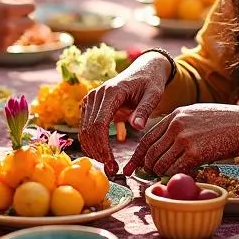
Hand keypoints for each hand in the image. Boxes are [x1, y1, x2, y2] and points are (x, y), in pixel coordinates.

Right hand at [0, 0, 35, 51]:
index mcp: (7, 10)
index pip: (31, 6)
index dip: (25, 1)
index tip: (14, 0)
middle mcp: (9, 26)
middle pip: (31, 21)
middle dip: (24, 14)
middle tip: (9, 10)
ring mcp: (6, 39)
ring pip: (24, 30)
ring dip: (18, 24)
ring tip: (0, 19)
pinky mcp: (2, 48)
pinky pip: (15, 39)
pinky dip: (11, 33)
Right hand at [78, 53, 170, 173]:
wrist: (145, 69)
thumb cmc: (151, 82)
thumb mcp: (154, 94)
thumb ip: (144, 110)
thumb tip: (137, 127)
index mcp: (111, 92)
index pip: (99, 124)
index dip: (102, 146)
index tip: (112, 163)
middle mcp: (97, 94)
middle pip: (89, 129)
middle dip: (98, 152)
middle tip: (112, 169)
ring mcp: (92, 99)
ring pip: (84, 130)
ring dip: (94, 149)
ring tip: (109, 164)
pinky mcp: (91, 105)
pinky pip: (87, 127)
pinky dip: (93, 142)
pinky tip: (104, 154)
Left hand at [123, 103, 238, 177]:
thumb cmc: (224, 122)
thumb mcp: (196, 114)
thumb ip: (179, 125)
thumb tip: (166, 144)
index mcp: (175, 115)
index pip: (148, 137)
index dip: (138, 155)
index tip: (132, 166)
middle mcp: (176, 125)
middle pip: (151, 152)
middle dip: (147, 167)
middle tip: (150, 175)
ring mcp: (184, 139)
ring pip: (160, 163)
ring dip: (160, 174)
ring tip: (165, 177)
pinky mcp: (194, 153)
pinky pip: (175, 170)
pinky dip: (173, 177)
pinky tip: (178, 178)